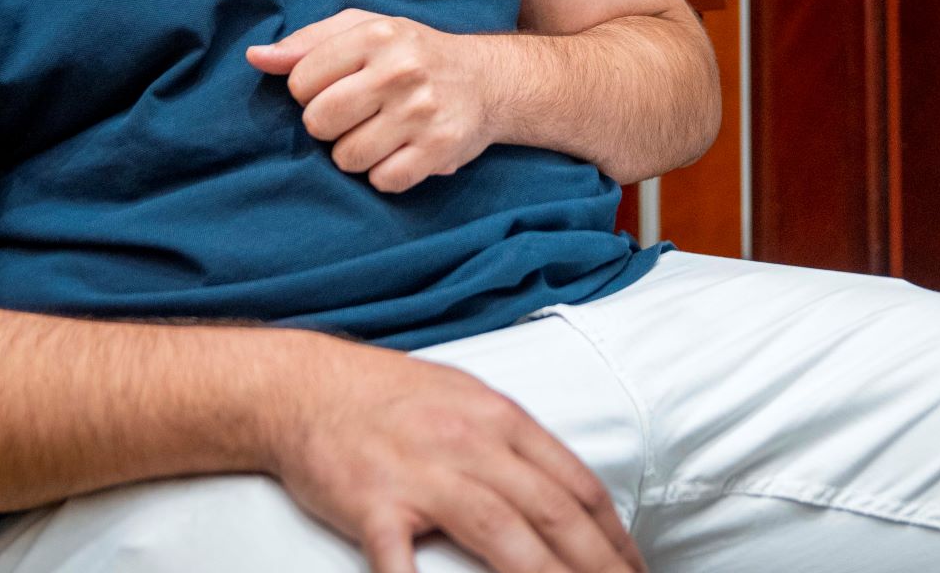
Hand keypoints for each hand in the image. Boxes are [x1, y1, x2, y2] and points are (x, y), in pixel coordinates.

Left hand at [248, 10, 499, 192]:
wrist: (487, 80)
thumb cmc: (411, 53)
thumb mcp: (364, 29)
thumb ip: (307, 42)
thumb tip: (255, 58)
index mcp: (376, 34)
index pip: (301, 80)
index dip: (308, 91)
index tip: (333, 88)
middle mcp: (401, 71)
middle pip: (319, 121)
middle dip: (327, 125)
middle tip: (353, 115)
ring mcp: (422, 112)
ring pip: (347, 157)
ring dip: (354, 153)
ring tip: (376, 133)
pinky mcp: (440, 149)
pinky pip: (383, 180)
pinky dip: (384, 173)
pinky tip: (399, 152)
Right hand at [269, 340, 641, 572]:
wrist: (303, 385)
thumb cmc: (386, 397)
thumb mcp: (465, 400)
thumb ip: (513, 443)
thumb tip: (563, 491)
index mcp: (499, 419)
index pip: (575, 484)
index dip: (613, 535)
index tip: (635, 570)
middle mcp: (470, 443)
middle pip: (551, 512)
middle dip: (597, 565)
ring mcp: (422, 473)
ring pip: (501, 531)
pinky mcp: (372, 501)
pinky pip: (400, 555)